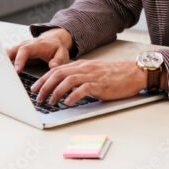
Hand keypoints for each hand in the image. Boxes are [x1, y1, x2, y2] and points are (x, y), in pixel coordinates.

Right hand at [6, 28, 72, 71]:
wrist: (53, 39)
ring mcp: (19, 48)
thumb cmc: (56, 47)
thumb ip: (58, 60)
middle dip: (5, 60)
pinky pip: (7, 55)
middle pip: (11, 50)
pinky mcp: (16, 51)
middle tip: (0, 72)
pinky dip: (2, 61)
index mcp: (35, 45)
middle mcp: (25, 45)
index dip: (19, 59)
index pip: (24, 50)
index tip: (17, 70)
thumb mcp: (62, 53)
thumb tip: (52, 66)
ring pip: (7, 52)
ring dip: (1, 61)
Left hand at [31, 60, 145, 105]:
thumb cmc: (114, 75)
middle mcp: (84, 68)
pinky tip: (67, 102)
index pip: (57, 70)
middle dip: (45, 86)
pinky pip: (83, 89)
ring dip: (56, 92)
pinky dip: (73, 95)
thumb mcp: (93, 72)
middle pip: (58, 74)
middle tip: (38, 97)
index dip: (43, 79)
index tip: (35, 88)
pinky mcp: (100, 85)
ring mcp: (92, 76)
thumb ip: (80, 76)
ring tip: (50, 102)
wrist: (133, 73)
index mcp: (81, 65)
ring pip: (68, 80)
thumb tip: (65, 87)